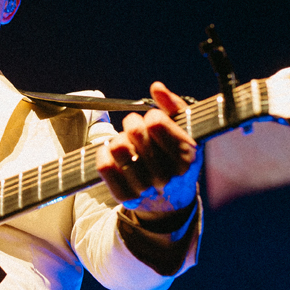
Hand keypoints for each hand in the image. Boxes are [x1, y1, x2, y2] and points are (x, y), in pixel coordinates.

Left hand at [96, 81, 202, 215]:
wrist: (171, 203)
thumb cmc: (177, 158)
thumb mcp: (186, 132)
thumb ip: (174, 106)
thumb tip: (157, 87)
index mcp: (186, 157)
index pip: (156, 123)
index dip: (152, 116)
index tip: (154, 120)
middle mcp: (167, 176)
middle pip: (134, 131)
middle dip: (133, 123)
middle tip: (136, 127)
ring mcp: (145, 188)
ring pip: (117, 147)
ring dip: (118, 138)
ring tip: (126, 142)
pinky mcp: (125, 196)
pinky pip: (103, 166)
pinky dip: (104, 153)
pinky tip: (113, 154)